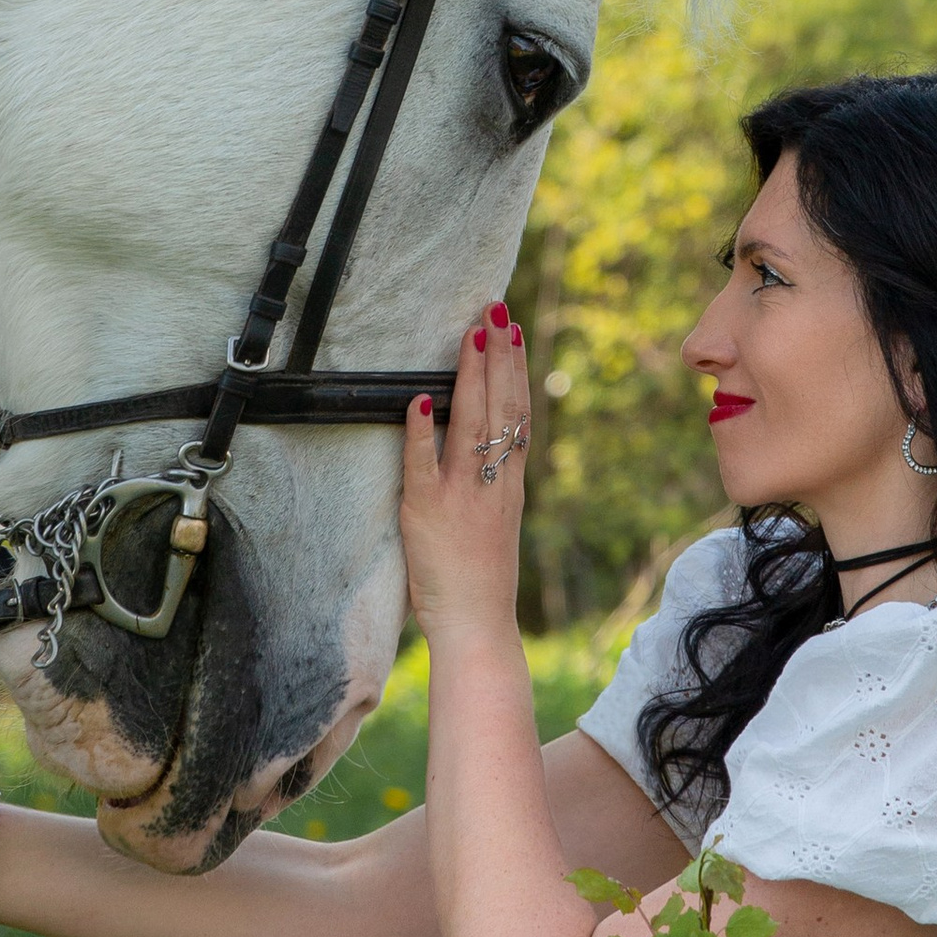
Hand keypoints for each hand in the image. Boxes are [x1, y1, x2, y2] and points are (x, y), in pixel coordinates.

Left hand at [400, 302, 529, 640]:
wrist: (478, 626)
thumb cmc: (482, 580)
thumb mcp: (496, 522)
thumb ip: (490, 483)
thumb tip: (481, 445)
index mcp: (508, 483)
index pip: (516, 413)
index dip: (515, 370)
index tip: (513, 332)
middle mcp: (492, 481)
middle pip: (500, 406)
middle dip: (497, 354)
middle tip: (495, 309)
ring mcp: (461, 495)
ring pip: (471, 424)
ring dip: (471, 375)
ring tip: (471, 333)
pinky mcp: (427, 512)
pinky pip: (422, 463)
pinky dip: (421, 430)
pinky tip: (420, 397)